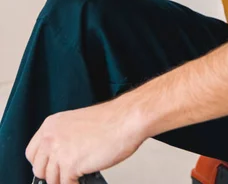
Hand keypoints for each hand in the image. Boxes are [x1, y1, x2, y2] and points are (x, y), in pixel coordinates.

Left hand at [26, 98, 145, 183]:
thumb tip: (58, 157)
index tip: (51, 167)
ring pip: (51, 180)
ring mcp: (59, 152)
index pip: (32, 152)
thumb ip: (63, 138)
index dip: (43, 163)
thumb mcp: (77, 124)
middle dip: (53, 174)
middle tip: (68, 173)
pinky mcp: (70, 165)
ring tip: (80, 174)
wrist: (126, 119)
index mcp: (52, 124)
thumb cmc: (110, 120)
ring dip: (65, 180)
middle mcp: (51, 137)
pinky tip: (85, 177)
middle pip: (39, 168)